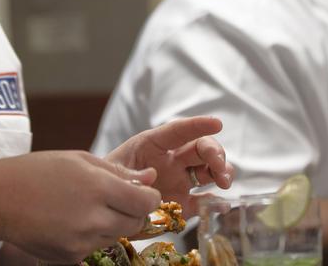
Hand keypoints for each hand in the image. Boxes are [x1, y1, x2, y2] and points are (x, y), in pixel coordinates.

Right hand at [0, 150, 160, 262]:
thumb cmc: (38, 172)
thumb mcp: (80, 159)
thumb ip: (119, 172)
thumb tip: (150, 178)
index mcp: (98, 187)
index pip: (146, 203)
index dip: (149, 197)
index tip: (142, 193)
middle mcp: (93, 218)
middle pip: (135, 223)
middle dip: (133, 212)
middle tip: (115, 199)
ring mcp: (82, 241)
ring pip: (116, 236)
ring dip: (112, 223)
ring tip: (86, 207)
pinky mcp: (71, 257)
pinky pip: (95, 248)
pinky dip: (92, 236)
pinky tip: (71, 221)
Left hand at [105, 116, 233, 215]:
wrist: (102, 205)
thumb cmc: (105, 180)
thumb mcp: (111, 171)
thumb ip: (129, 173)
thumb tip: (152, 177)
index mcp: (153, 145)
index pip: (178, 130)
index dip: (198, 125)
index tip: (217, 123)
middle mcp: (171, 160)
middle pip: (200, 148)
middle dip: (215, 153)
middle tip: (219, 167)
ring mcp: (178, 181)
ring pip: (207, 170)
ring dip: (221, 172)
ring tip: (225, 183)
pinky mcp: (182, 204)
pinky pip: (202, 201)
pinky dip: (214, 203)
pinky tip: (222, 205)